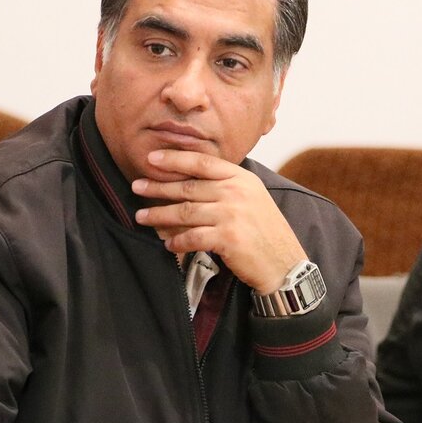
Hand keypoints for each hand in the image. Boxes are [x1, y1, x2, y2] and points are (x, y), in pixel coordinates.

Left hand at [132, 150, 305, 292]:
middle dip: (158, 187)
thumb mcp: (253, 198)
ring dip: (159, 215)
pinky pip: (192, 237)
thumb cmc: (266, 232)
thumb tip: (191, 180)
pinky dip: (177, 242)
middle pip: (188, 187)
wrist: (285, 263)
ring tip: (142, 217)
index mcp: (242, 178)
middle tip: (136, 187)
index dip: (175, 159)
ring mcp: (232, 215)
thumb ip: (228, 186)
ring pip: (185, 212)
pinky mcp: (227, 238)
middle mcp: (236, 193)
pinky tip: (168, 244)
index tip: (153, 159)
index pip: (203, 162)